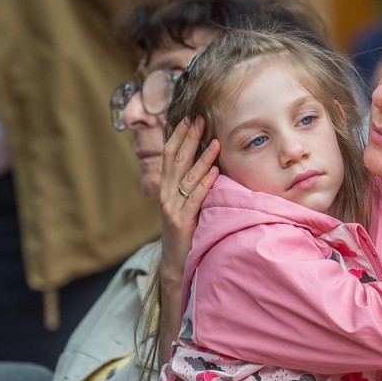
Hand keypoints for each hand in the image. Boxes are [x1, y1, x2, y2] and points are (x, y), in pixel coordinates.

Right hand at [160, 117, 219, 288]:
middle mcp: (166, 194)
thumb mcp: (183, 204)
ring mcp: (172, 207)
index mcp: (165, 187)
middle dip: (190, 139)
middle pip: (177, 160)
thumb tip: (205, 162)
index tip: (190, 119)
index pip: (170, 155)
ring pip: (188, 177)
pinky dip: (206, 183)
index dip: (179, 136)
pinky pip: (196, 198)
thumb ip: (189, 185)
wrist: (176, 261)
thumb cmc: (185, 231)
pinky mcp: (182, 221)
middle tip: (201, 120)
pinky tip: (215, 171)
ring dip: (203, 158)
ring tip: (216, 142)